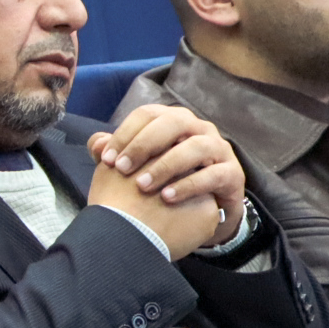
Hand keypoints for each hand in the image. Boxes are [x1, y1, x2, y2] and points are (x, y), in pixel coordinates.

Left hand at [86, 104, 241, 257]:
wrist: (198, 213)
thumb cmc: (164, 183)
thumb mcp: (138, 169)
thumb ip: (116, 156)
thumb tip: (96, 143)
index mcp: (173, 122)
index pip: (148, 114)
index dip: (124, 133)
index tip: (105, 160)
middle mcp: (198, 129)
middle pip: (173, 122)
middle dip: (143, 144)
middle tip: (121, 169)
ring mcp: (218, 149)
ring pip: (195, 146)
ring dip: (165, 165)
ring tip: (141, 186)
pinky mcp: (232, 174)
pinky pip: (214, 174)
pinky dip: (189, 185)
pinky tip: (166, 197)